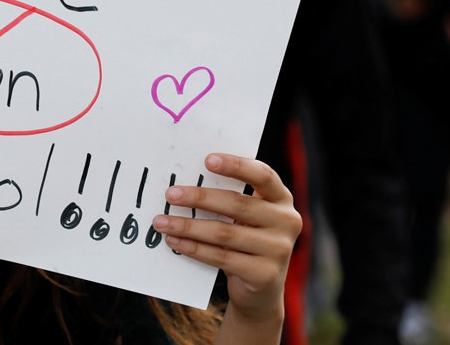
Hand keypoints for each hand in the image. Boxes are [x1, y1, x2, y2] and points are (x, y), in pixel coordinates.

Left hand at [152, 153, 300, 323]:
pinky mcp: (264, 274)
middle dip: (199, 198)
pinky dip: (194, 248)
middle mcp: (286, 221)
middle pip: (237, 204)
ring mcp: (278, 249)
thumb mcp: (248, 217)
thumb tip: (187, 182)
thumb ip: (232, 198)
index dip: (236, 166)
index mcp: (282, 199)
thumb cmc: (248, 241)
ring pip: (224, 233)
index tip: (208, 160)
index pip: (263, 175)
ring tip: (162, 221)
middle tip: (171, 194)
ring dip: (188, 226)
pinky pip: (221, 257)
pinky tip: (175, 241)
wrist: (262, 289)